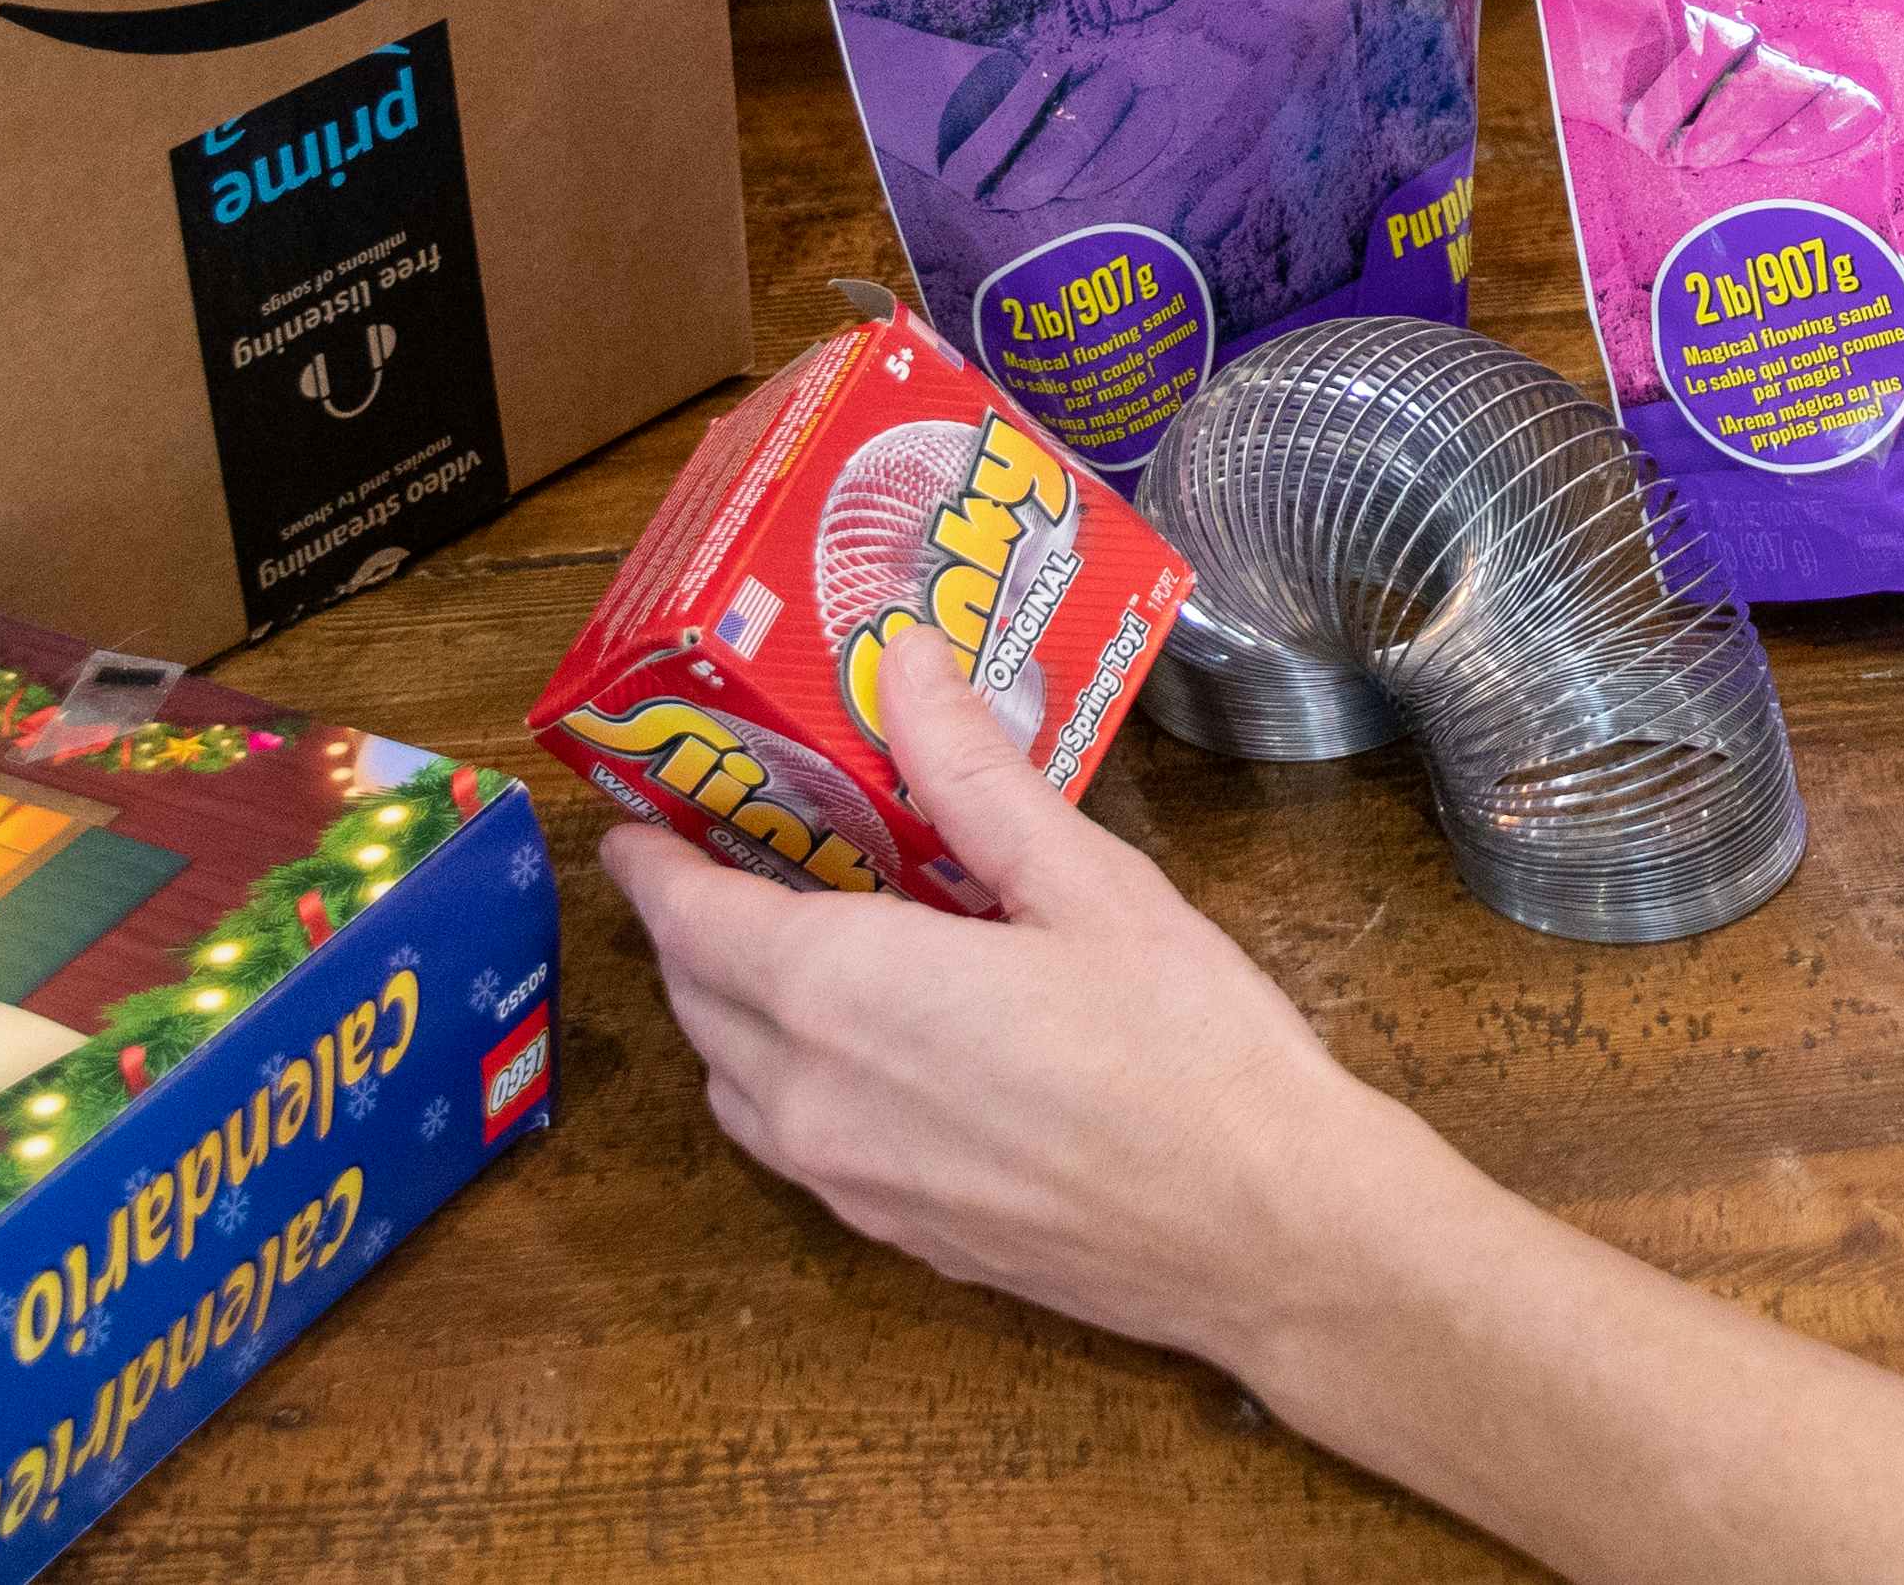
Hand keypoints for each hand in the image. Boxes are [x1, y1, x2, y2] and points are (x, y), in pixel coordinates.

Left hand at [600, 637, 1444, 1369]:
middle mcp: (814, 1097)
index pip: (689, 918)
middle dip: (692, 923)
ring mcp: (848, 1182)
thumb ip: (974, 777)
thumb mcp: (1088, 883)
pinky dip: (785, 1078)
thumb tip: (906, 666)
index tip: (640, 813)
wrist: (1263, 1234)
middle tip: (729, 850)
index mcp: (845, 992)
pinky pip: (792, 1143)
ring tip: (791, 938)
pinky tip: (867, 1040)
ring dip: (732, 1008)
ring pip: (735, 1082)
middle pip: (699, 998)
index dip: (652, 862)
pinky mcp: (895, 1237)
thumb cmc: (1188, 1049)